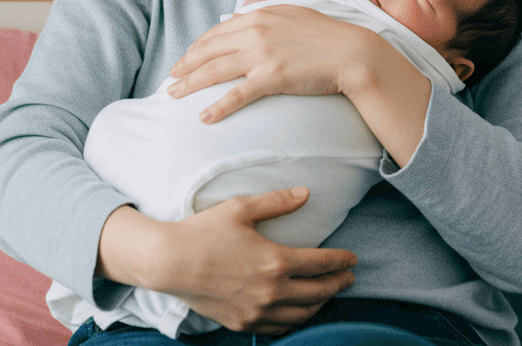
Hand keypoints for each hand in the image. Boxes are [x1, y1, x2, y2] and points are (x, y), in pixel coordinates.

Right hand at [116, 188, 358, 334]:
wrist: (169, 263)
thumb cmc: (204, 231)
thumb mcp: (241, 208)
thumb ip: (277, 201)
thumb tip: (306, 193)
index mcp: (276, 261)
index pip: (322, 263)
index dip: (341, 261)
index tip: (352, 259)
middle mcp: (272, 291)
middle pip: (318, 292)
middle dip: (338, 284)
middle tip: (348, 277)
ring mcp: (257, 311)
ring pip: (302, 314)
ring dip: (321, 304)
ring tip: (328, 293)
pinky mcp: (242, 322)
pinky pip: (279, 328)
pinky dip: (295, 321)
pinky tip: (298, 312)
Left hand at [167, 5, 368, 121]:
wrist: (353, 52)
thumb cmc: (326, 37)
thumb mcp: (293, 15)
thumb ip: (267, 19)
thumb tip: (246, 22)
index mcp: (259, 15)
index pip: (217, 31)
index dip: (197, 47)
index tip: (186, 58)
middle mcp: (256, 31)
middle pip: (209, 50)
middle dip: (186, 65)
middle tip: (171, 77)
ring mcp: (263, 54)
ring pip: (215, 71)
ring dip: (190, 84)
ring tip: (173, 95)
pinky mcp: (272, 77)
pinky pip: (237, 94)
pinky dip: (218, 107)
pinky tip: (204, 117)